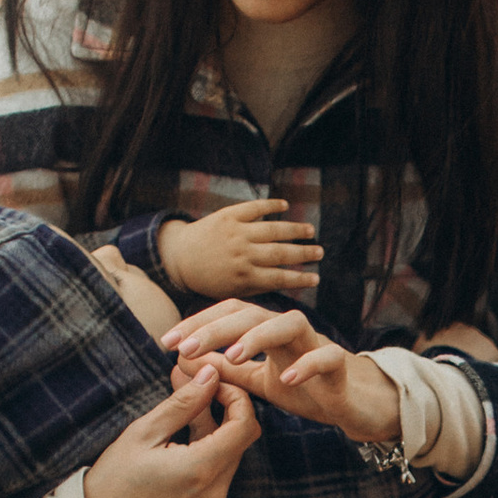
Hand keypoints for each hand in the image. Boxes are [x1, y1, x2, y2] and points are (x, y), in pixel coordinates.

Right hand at [77, 370, 261, 497]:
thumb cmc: (114, 477)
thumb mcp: (144, 432)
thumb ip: (183, 403)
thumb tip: (210, 375)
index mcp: (200, 470)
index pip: (245, 425)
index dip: (236, 397)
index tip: (214, 383)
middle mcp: (215, 491)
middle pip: (241, 439)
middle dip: (224, 408)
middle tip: (195, 387)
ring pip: (231, 454)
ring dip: (215, 428)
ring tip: (183, 410)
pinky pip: (220, 472)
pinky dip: (209, 449)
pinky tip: (183, 437)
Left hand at [157, 196, 321, 303]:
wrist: (178, 258)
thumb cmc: (207, 280)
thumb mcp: (232, 292)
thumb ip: (258, 288)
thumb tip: (287, 285)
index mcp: (244, 276)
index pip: (280, 278)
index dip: (301, 279)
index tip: (316, 278)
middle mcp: (242, 253)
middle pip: (281, 253)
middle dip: (304, 253)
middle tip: (320, 252)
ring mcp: (236, 233)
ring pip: (272, 229)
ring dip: (294, 229)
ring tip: (310, 231)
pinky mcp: (228, 216)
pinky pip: (253, 208)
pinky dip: (270, 205)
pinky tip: (285, 205)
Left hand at [162, 302, 402, 446]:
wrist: (354, 406)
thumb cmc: (307, 389)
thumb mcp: (258, 381)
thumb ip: (228, 369)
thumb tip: (187, 360)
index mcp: (268, 332)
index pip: (229, 314)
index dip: (198, 324)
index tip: (168, 342)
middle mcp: (290, 331)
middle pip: (251, 313)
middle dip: (215, 327)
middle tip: (186, 346)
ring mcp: (316, 344)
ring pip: (289, 323)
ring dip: (258, 336)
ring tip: (233, 355)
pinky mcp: (339, 367)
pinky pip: (325, 358)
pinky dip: (305, 366)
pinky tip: (285, 380)